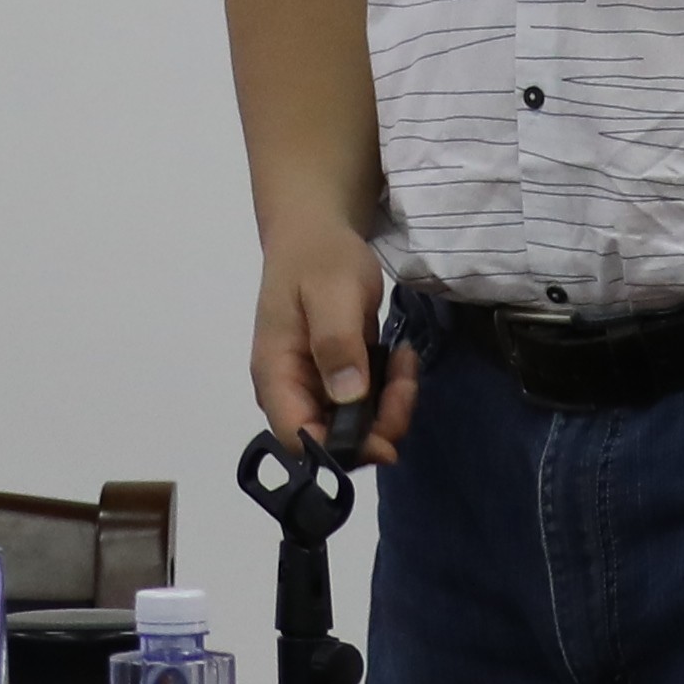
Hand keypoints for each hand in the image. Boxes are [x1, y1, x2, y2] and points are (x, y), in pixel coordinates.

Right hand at [249, 212, 415, 460]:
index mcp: (276, 374)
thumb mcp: (331, 292)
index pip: (298, 438)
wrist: (317, 232)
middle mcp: (291, 390)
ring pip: (355, 425)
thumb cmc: (319, 258)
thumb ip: (337, 343)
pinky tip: (400, 356)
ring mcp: (315, 385)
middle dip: (377, 424)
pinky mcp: (338, 378)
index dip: (340, 450)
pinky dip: (390, 390)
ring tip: (405, 359)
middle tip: (406, 382)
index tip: (385, 439)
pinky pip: (366, 403)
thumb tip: (347, 396)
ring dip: (389, 405)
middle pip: (332, 439)